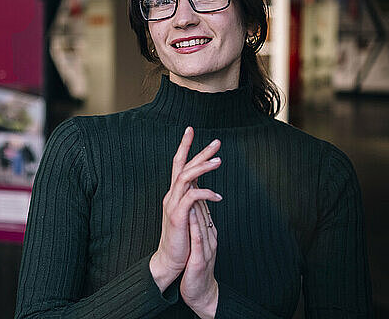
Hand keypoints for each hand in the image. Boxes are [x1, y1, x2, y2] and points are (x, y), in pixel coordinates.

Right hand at [150, 126, 222, 292]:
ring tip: (219, 161)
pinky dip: (205, 193)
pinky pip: (191, 197)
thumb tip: (200, 185)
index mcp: (174, 193)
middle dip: (199, 151)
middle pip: (183, 166)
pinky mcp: (176, 216)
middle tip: (217, 142)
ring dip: (203, 167)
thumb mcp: (188, 215)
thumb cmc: (181, 238)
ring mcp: (172, 204)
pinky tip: (218, 196)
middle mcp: (171, 195)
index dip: (184, 146)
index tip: (191, 130)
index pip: (178, 164)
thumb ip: (192, 199)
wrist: (170, 260)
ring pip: (186, 177)